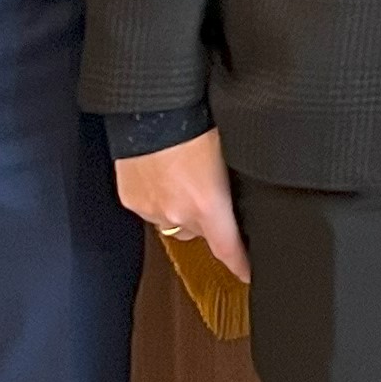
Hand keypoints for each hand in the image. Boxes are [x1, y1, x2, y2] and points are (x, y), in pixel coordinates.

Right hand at [112, 132, 246, 283]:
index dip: (241, 266)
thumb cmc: (196, 119)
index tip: (250, 275)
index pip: (228, 250)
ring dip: (181, 208)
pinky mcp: (130, 198)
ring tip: (185, 177)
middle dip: (208, 220)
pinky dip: (160, 197)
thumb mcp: (228, 150)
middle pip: (199, 232)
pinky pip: (151, 207)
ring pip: (173, 219)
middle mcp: (177, 214)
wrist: (150, 105)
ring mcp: (150, 208)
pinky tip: (164, 172)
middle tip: (212, 193)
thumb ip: (235, 178)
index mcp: (207, 204)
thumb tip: (245, 187)